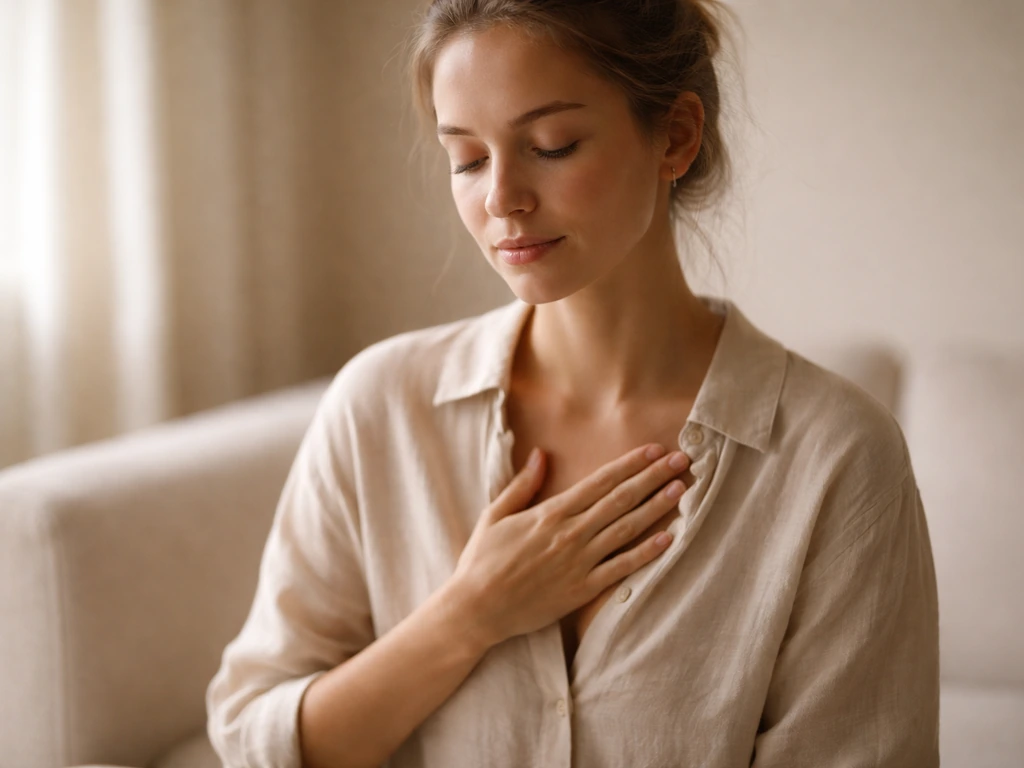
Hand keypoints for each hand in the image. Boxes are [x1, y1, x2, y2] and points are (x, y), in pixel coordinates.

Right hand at [449, 443, 689, 649]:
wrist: (476, 609)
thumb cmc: (481, 560)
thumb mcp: (495, 514)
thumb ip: (522, 485)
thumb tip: (540, 454)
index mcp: (550, 513)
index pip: (599, 482)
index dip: (629, 464)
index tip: (652, 449)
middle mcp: (570, 534)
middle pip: (621, 499)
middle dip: (653, 477)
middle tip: (680, 460)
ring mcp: (579, 562)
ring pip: (626, 529)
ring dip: (657, 507)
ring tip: (681, 489)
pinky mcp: (582, 590)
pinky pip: (621, 568)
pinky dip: (646, 553)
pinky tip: (668, 538)